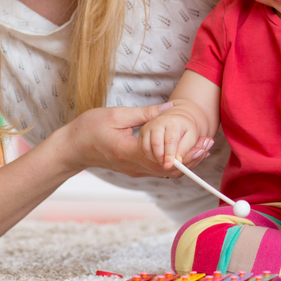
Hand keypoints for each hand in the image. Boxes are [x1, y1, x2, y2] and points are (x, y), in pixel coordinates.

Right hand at [63, 103, 206, 177]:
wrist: (71, 148)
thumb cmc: (89, 128)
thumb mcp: (117, 114)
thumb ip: (145, 114)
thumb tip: (170, 108)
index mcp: (129, 153)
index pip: (164, 159)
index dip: (186, 153)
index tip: (201, 142)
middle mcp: (134, 166)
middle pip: (170, 169)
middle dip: (192, 158)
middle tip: (209, 143)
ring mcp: (135, 170)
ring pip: (166, 172)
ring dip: (187, 161)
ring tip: (203, 146)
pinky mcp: (135, 168)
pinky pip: (159, 169)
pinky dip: (175, 161)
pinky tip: (186, 150)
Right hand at [139, 106, 202, 168]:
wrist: (176, 120)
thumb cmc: (185, 129)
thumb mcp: (191, 138)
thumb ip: (185, 149)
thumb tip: (178, 161)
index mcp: (172, 122)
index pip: (170, 140)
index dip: (170, 155)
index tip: (170, 165)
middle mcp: (158, 123)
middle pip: (156, 144)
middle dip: (161, 158)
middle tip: (168, 166)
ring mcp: (148, 128)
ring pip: (147, 148)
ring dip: (155, 159)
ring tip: (164, 160)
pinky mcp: (142, 133)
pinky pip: (142, 150)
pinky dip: (149, 157)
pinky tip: (157, 157)